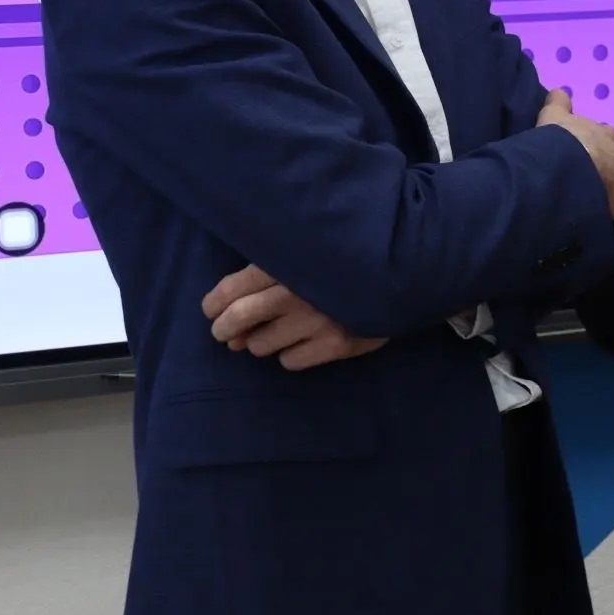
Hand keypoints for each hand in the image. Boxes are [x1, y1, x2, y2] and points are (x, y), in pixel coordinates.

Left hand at [201, 265, 386, 370]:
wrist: (402, 273)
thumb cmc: (343, 259)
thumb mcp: (304, 252)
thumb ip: (268, 276)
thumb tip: (226, 315)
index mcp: (286, 263)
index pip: (234, 288)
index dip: (215, 302)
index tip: (211, 310)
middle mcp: (297, 293)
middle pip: (240, 318)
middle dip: (225, 328)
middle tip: (227, 334)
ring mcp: (317, 321)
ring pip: (263, 345)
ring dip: (260, 343)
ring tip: (272, 334)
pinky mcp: (337, 344)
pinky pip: (291, 362)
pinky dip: (289, 355)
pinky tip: (302, 343)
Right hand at [539, 91, 613, 238]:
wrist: (573, 164)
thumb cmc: (561, 142)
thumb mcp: (553, 117)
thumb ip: (557, 104)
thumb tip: (559, 91)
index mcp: (605, 135)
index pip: (608, 142)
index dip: (599, 153)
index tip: (589, 163)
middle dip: (613, 176)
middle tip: (595, 190)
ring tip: (604, 215)